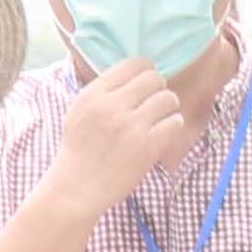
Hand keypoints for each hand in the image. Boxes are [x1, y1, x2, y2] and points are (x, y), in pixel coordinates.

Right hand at [41, 0, 197, 209]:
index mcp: (94, 94)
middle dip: (158, 89)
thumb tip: (136, 70)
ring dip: (168, 107)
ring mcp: (131, 127)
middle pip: (154, 78)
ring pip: (168, 98)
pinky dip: (172, 126)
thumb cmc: (80, 149)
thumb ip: (103, 89)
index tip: (145, 84)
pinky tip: (162, 133)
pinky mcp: (147, 147)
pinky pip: (174, 122)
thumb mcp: (80, 110)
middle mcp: (112, 106)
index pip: (134, 63)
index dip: (146, 70)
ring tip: (159, 118)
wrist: (76, 188)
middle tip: (153, 103)